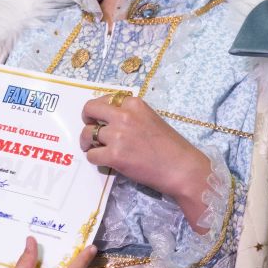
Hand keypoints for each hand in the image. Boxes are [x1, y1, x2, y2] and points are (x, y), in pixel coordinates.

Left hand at [80, 94, 211, 228]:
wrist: (181, 168)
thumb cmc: (171, 147)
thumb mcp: (151, 119)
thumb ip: (131, 116)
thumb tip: (111, 121)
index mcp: (134, 104)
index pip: (106, 99)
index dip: (100, 110)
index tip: (101, 118)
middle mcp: (124, 115)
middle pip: (90, 109)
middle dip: (86, 119)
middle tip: (89, 129)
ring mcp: (118, 135)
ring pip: (87, 134)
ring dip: (87, 142)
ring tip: (94, 149)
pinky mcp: (114, 155)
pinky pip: (92, 155)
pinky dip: (95, 159)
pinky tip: (104, 162)